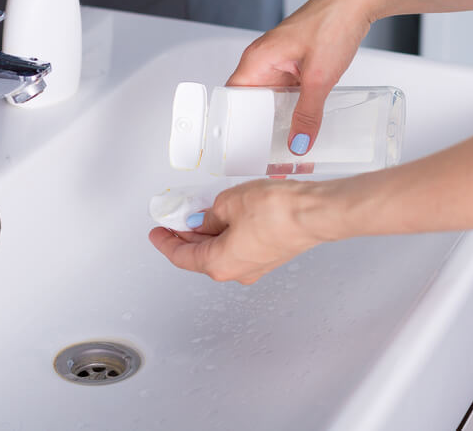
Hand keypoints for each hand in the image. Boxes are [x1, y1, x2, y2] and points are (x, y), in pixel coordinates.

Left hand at [148, 178, 324, 284]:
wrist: (314, 213)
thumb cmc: (277, 212)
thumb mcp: (228, 202)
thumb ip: (209, 213)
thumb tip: (202, 218)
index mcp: (219, 264)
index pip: (182, 256)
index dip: (166, 242)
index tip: (158, 232)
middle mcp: (237, 271)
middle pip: (200, 256)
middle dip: (186, 236)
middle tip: (175, 220)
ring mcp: (256, 266)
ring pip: (221, 251)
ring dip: (208, 234)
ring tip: (200, 212)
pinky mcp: (270, 255)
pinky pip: (239, 247)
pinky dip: (226, 233)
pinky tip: (225, 217)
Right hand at [228, 0, 375, 154]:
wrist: (358, 1)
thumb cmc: (332, 23)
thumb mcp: (319, 77)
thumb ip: (308, 113)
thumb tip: (298, 144)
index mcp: (256, 60)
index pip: (232, 100)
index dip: (235, 126)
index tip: (244, 150)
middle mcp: (263, 61)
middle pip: (251, 103)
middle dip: (259, 131)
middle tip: (268, 157)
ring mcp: (280, 63)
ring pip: (271, 100)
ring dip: (278, 122)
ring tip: (286, 148)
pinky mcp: (296, 64)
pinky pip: (288, 93)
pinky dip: (293, 110)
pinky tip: (303, 126)